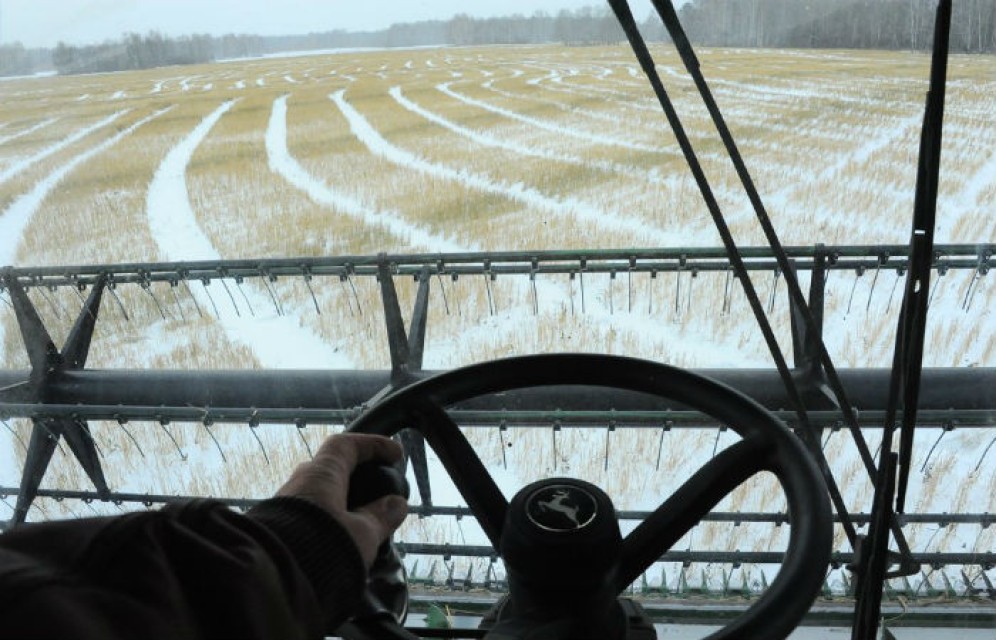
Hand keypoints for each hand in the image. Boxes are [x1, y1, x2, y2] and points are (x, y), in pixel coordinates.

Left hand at [276, 433, 408, 567]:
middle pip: (330, 468)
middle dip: (355, 474)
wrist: (270, 579)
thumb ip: (381, 517)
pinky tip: (340, 537)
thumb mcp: (362, 533)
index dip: (372, 445)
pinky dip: (329, 518)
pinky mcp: (276, 528)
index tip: (394, 453)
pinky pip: (308, 514)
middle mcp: (299, 483)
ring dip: (341, 500)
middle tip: (375, 487)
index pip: (346, 445)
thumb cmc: (321, 546)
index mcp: (321, 475)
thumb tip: (397, 504)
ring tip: (361, 521)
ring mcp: (284, 505)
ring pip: (318, 493)